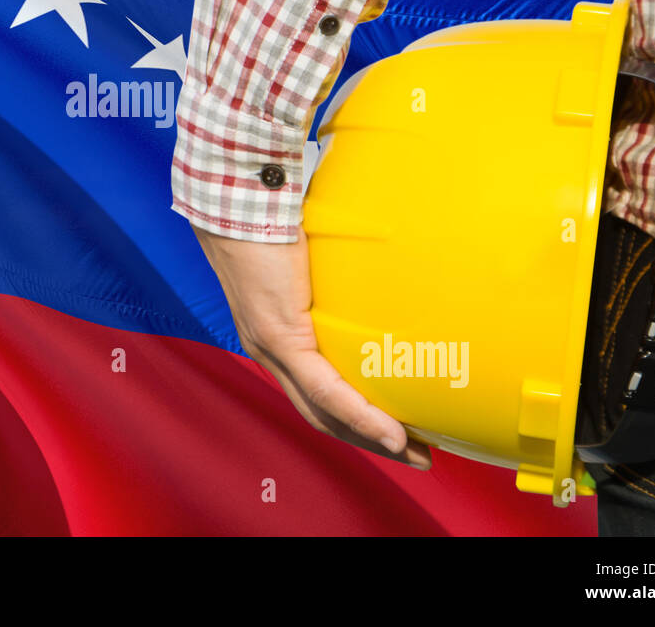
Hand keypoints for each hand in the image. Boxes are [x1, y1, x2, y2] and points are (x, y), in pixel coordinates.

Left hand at [193, 224, 430, 468]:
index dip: (353, 421)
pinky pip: (324, 388)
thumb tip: (378, 261)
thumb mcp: (309, 258)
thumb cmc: (273, 218)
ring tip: (412, 453)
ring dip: (370, 439)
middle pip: (321, 416)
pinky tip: (391, 433)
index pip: (314, 396)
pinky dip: (359, 415)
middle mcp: (269, 353)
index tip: (394, 433)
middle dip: (369, 441)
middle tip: (415, 454)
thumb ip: (334, 274)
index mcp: (275, 338)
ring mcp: (272, 348)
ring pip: (323, 413)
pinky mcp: (280, 336)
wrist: (240, 201)